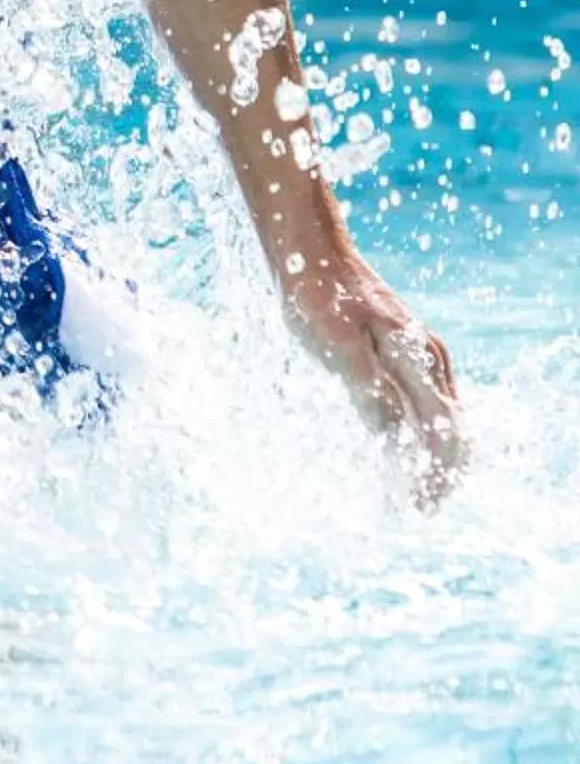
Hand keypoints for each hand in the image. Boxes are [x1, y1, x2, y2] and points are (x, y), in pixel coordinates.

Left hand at [285, 254, 464, 502]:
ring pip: (441, 418)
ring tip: (406, 495)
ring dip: (429, 460)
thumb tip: (393, 432)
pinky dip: (416, 437)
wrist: (310, 253)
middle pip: (453, 430)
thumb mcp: (336, 344)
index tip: (418, 506)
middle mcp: (429, 358)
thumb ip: (368, 388)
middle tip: (414, 510)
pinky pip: (422, 403)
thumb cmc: (319, 295)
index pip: (446, 431)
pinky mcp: (401, 353)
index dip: (436, 474)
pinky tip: (393, 458)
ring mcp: (419, 355)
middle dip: (439, 475)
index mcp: (419, 358)